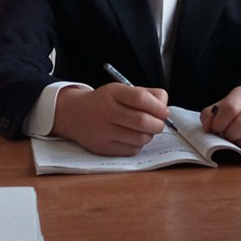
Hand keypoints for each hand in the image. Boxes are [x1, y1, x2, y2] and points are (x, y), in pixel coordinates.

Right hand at [52, 83, 168, 155]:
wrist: (75, 114)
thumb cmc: (105, 101)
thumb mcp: (121, 90)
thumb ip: (146, 94)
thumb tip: (165, 107)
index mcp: (112, 93)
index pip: (140, 98)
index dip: (158, 106)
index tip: (164, 111)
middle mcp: (105, 111)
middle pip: (142, 121)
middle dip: (158, 123)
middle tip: (159, 122)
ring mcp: (103, 131)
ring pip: (140, 138)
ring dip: (149, 135)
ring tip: (145, 129)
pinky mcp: (103, 148)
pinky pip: (132, 150)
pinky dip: (138, 145)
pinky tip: (132, 137)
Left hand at [200, 85, 240, 149]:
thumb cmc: (239, 109)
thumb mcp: (223, 106)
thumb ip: (210, 115)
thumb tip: (208, 127)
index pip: (230, 108)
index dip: (219, 123)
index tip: (215, 129)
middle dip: (229, 136)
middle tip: (226, 136)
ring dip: (239, 144)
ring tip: (237, 139)